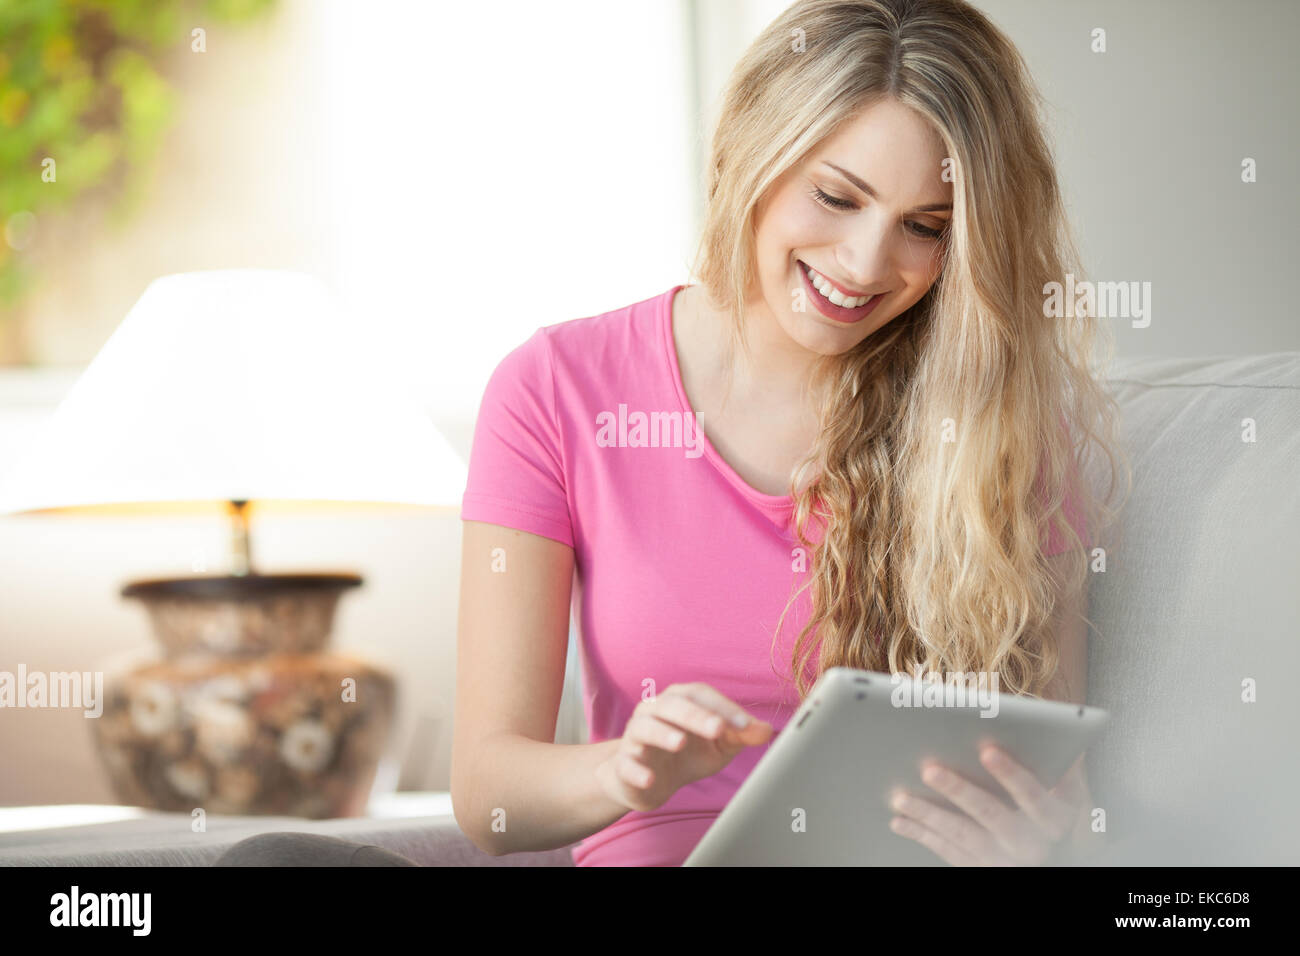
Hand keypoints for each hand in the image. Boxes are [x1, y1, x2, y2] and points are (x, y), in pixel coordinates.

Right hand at [595, 682, 772, 811]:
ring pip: (645, 727)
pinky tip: (650, 778)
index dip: (723, 707)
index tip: (745, 724)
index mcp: (680, 700)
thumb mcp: (719, 745)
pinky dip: (637, 769)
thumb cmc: (687, 754)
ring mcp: (635, 736)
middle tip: (718, 728)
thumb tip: (766, 730)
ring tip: (680, 742)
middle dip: (696, 716)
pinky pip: (626, 763)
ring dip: (663, 733)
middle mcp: (654, 710)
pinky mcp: (624, 763)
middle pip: (673, 705)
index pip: (701, 695)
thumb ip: (741, 735)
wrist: (647, 780)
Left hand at [887, 746, 1090, 865]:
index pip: (1034, 796)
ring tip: (901, 797)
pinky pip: (950, 853)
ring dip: (930, 815)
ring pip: (964, 836)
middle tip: (929, 770)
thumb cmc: (1056, 809)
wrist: (1053, 858)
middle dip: (959, 791)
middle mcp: (1035, 844)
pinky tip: (900, 821)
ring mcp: (1007, 860)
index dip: (1012, 774)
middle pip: (992, 815)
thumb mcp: (1071, 792)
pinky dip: (923, 835)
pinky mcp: (984, 870)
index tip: (987, 750)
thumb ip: (1063, 766)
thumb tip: (1057, 732)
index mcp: (1057, 817)